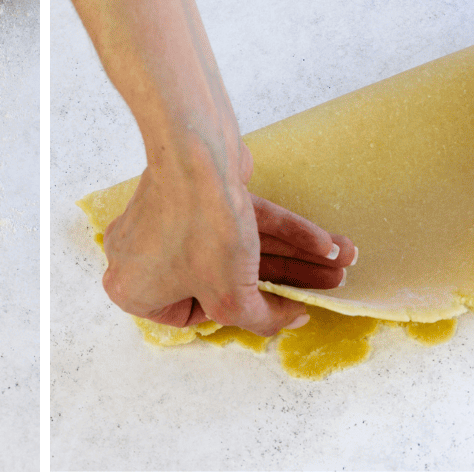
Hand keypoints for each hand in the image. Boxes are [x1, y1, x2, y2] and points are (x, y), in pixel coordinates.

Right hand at [101, 135, 356, 331]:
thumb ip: (260, 319)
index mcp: (137, 290)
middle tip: (326, 284)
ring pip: (243, 250)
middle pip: (229, 280)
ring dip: (295, 257)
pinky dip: (285, 232)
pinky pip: (246, 222)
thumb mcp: (229, 298)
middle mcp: (148, 257)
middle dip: (287, 281)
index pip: (200, 314)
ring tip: (337, 263)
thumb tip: (289, 320)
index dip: (245, 313)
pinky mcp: (201, 194)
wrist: (195, 153)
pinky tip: (324, 241)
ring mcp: (174, 222)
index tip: (284, 308)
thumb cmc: (197, 231)